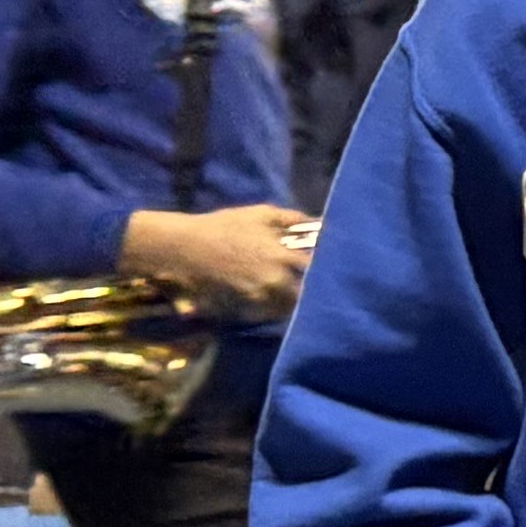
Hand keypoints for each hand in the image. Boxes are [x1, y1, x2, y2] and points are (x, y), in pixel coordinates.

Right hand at [121, 201, 314, 318]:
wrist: (187, 247)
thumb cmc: (225, 226)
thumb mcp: (261, 214)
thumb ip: (293, 219)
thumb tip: (319, 222)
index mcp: (282, 256)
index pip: (318, 269)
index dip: (331, 269)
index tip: (338, 265)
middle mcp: (274, 281)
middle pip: (307, 295)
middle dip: (317, 292)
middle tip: (324, 286)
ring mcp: (259, 296)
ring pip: (289, 307)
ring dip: (298, 302)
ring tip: (306, 296)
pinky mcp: (244, 305)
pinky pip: (269, 312)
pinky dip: (277, 308)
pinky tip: (280, 300)